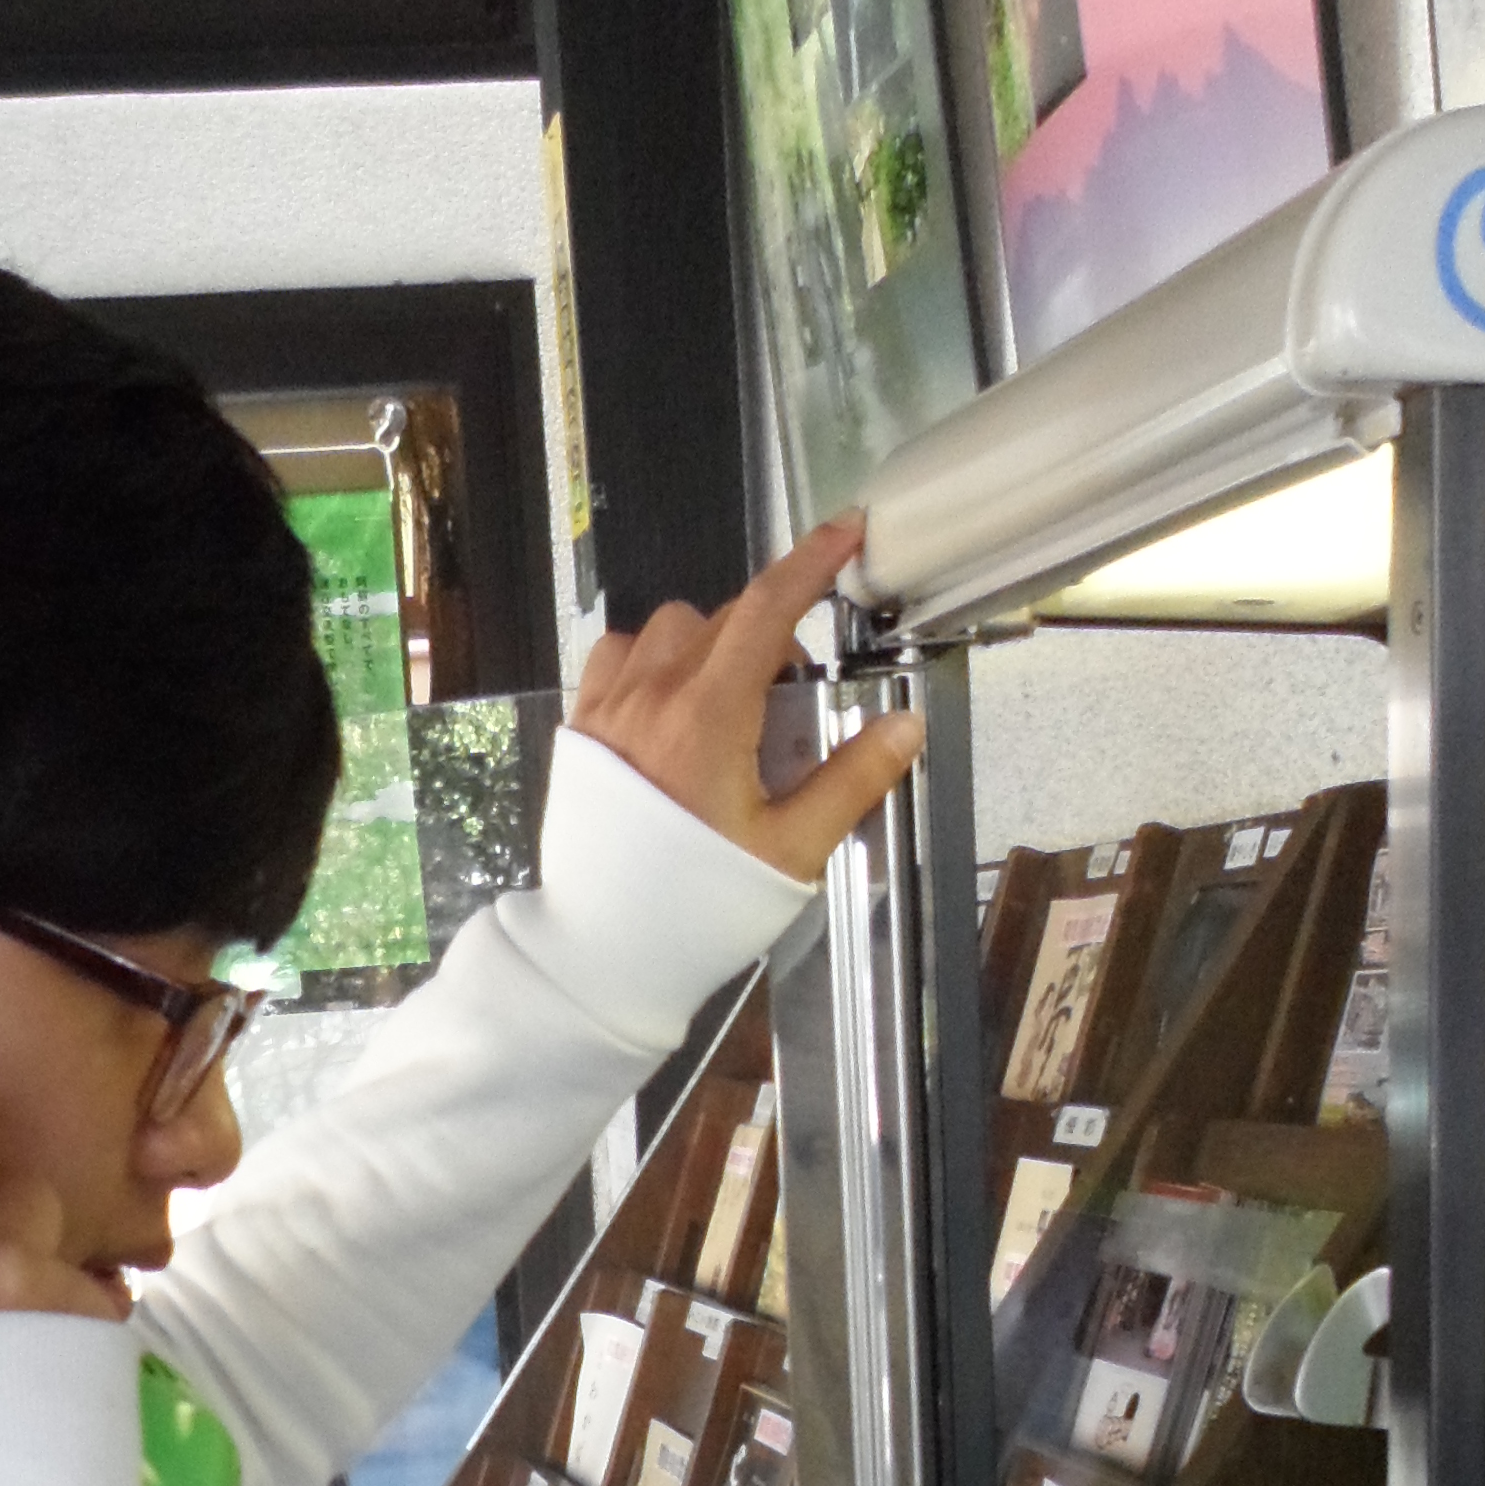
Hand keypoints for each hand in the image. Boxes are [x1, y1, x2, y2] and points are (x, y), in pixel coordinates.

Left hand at [567, 519, 921, 886]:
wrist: (605, 953)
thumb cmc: (699, 908)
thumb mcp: (792, 851)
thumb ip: (851, 781)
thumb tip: (904, 727)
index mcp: (709, 716)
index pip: (769, 609)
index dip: (812, 562)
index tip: (846, 532)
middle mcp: (653, 694)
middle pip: (725, 619)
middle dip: (769, 640)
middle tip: (789, 706)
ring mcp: (608, 707)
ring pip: (667, 630)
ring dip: (708, 645)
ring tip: (728, 706)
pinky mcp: (581, 729)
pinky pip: (616, 657)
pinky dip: (651, 662)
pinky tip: (670, 705)